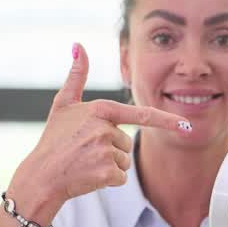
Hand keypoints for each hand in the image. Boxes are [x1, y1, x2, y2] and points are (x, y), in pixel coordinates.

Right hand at [0, 43, 190, 226]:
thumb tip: (79, 45)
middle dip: (111, 149)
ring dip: (109, 166)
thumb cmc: (53, 140)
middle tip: (85, 152)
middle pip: (126, 142)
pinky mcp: (106, 173)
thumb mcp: (63, 104)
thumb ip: (77, 76)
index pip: (141, 115)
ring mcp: (105, 151)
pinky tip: (88, 176)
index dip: (167, 120)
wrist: (41, 176)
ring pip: (124, 161)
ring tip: (85, 163)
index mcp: (100, 110)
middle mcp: (104, 128)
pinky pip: (120, 178)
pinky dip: (108, 181)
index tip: (186, 125)